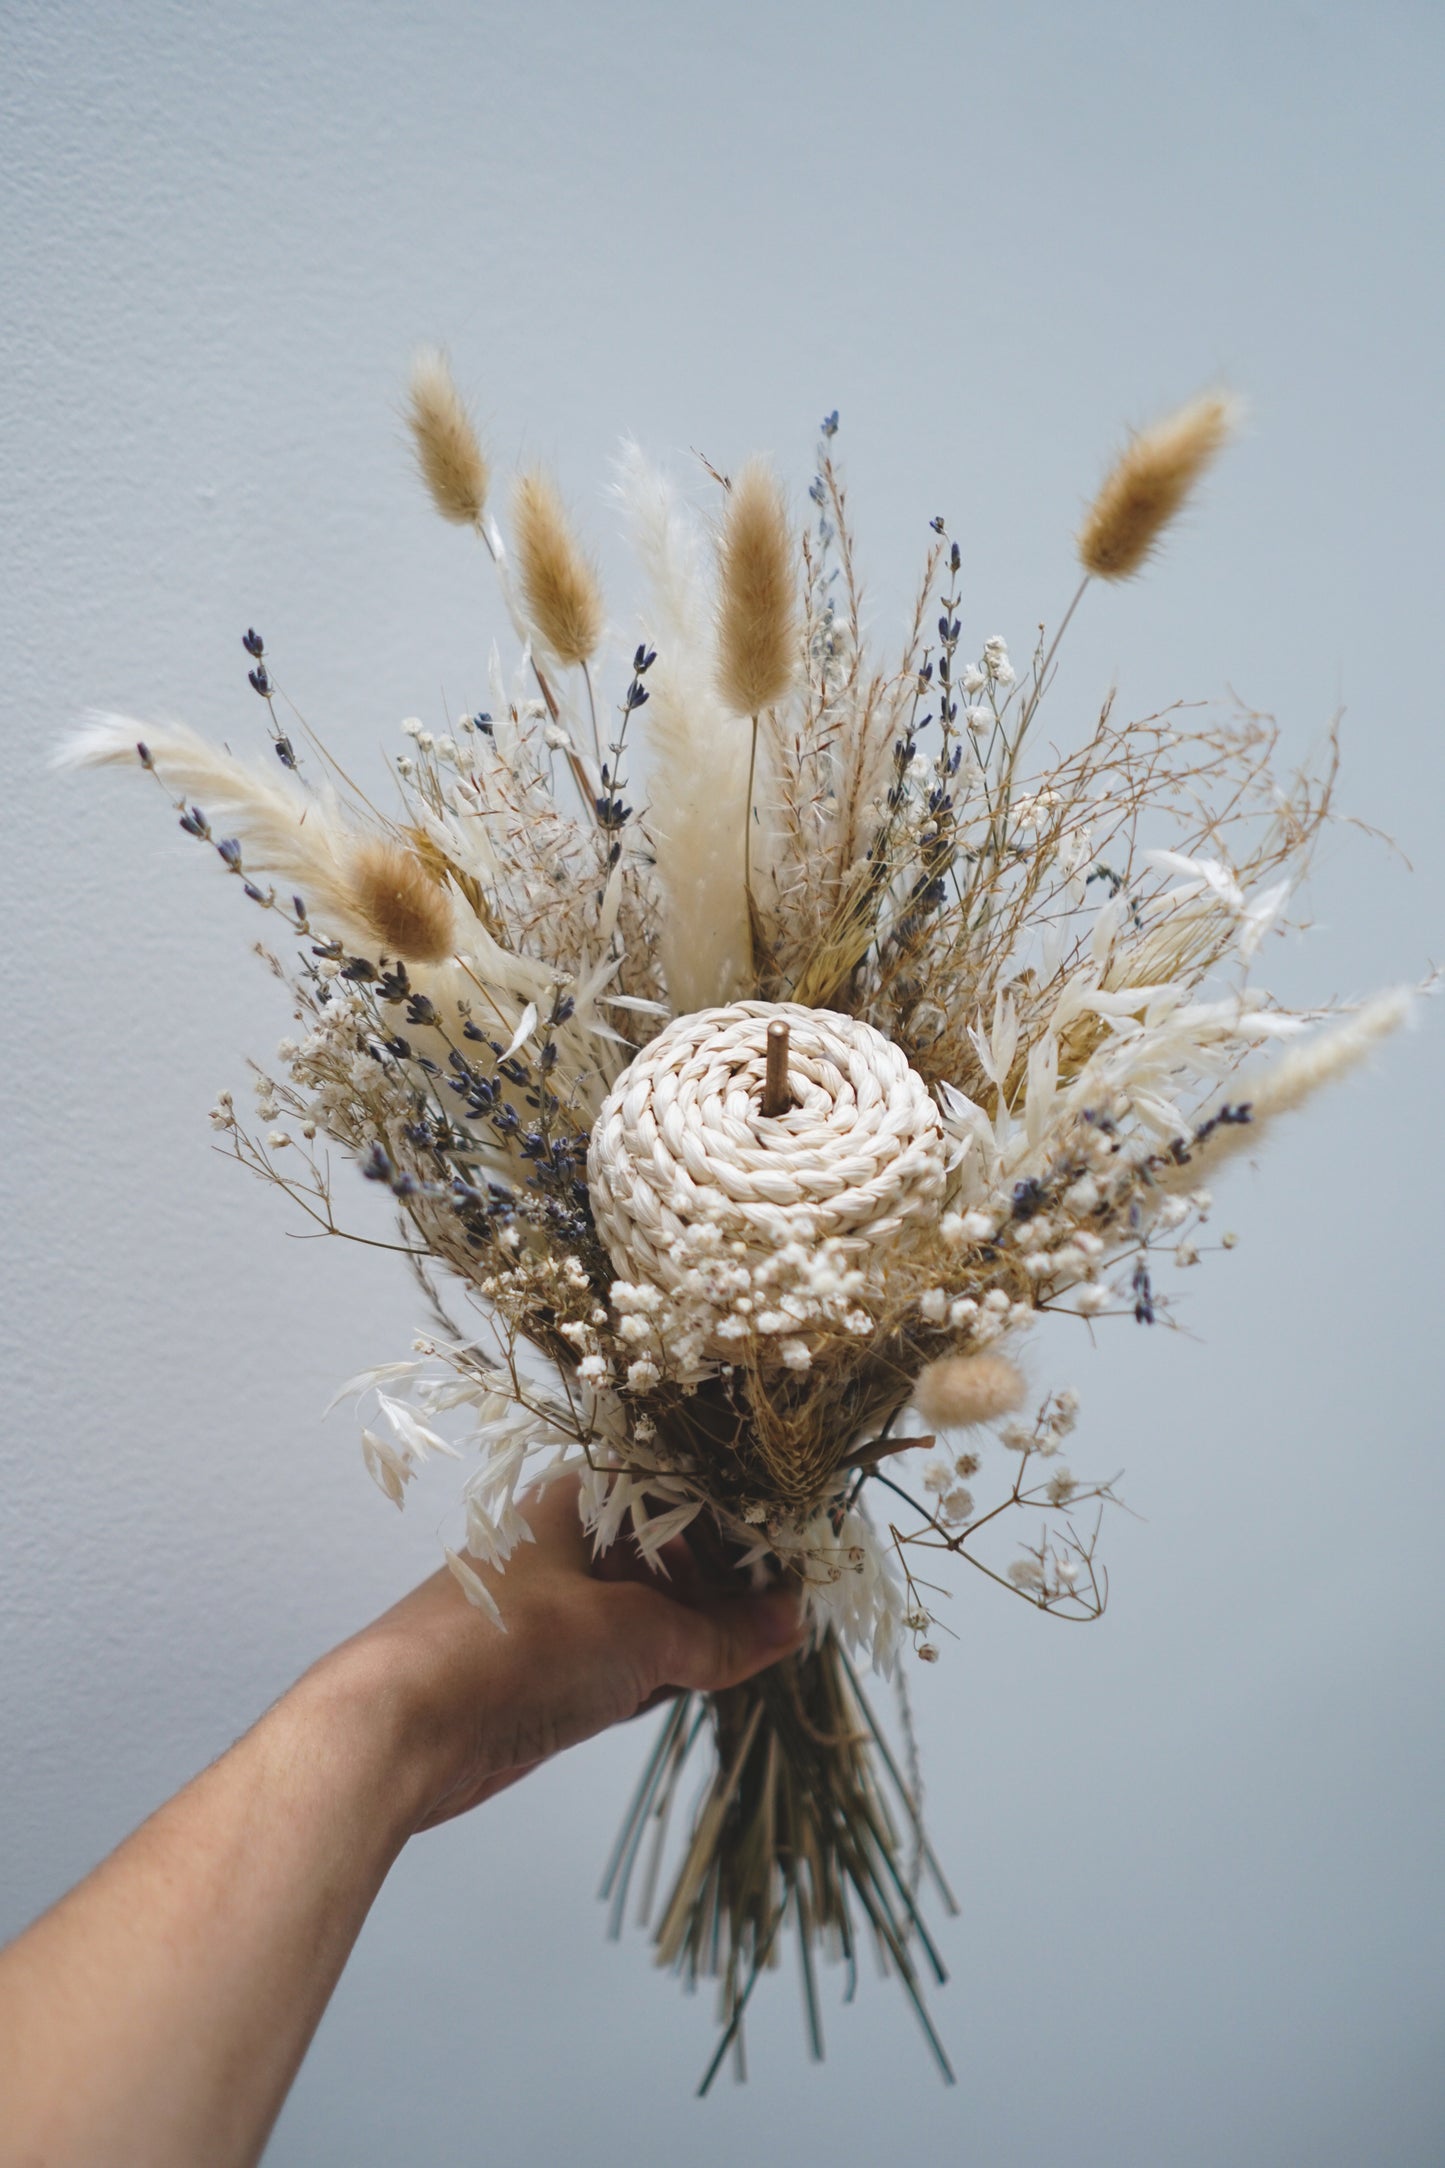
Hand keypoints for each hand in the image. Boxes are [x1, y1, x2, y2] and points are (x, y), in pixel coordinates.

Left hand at [322, 1476, 805, 1832]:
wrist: (397, 1730)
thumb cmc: (508, 1649)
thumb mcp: (637, 1636)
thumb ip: (720, 1633)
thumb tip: (789, 1623)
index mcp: (585, 1499)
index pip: (691, 1498)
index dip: (750, 1531)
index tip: (807, 1563)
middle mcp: (570, 1541)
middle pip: (676, 1554)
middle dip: (734, 1588)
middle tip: (794, 1616)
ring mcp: (557, 1605)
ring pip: (653, 1608)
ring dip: (704, 1631)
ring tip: (764, 1649)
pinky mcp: (546, 1666)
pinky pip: (626, 1654)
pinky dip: (667, 1667)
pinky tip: (705, 1681)